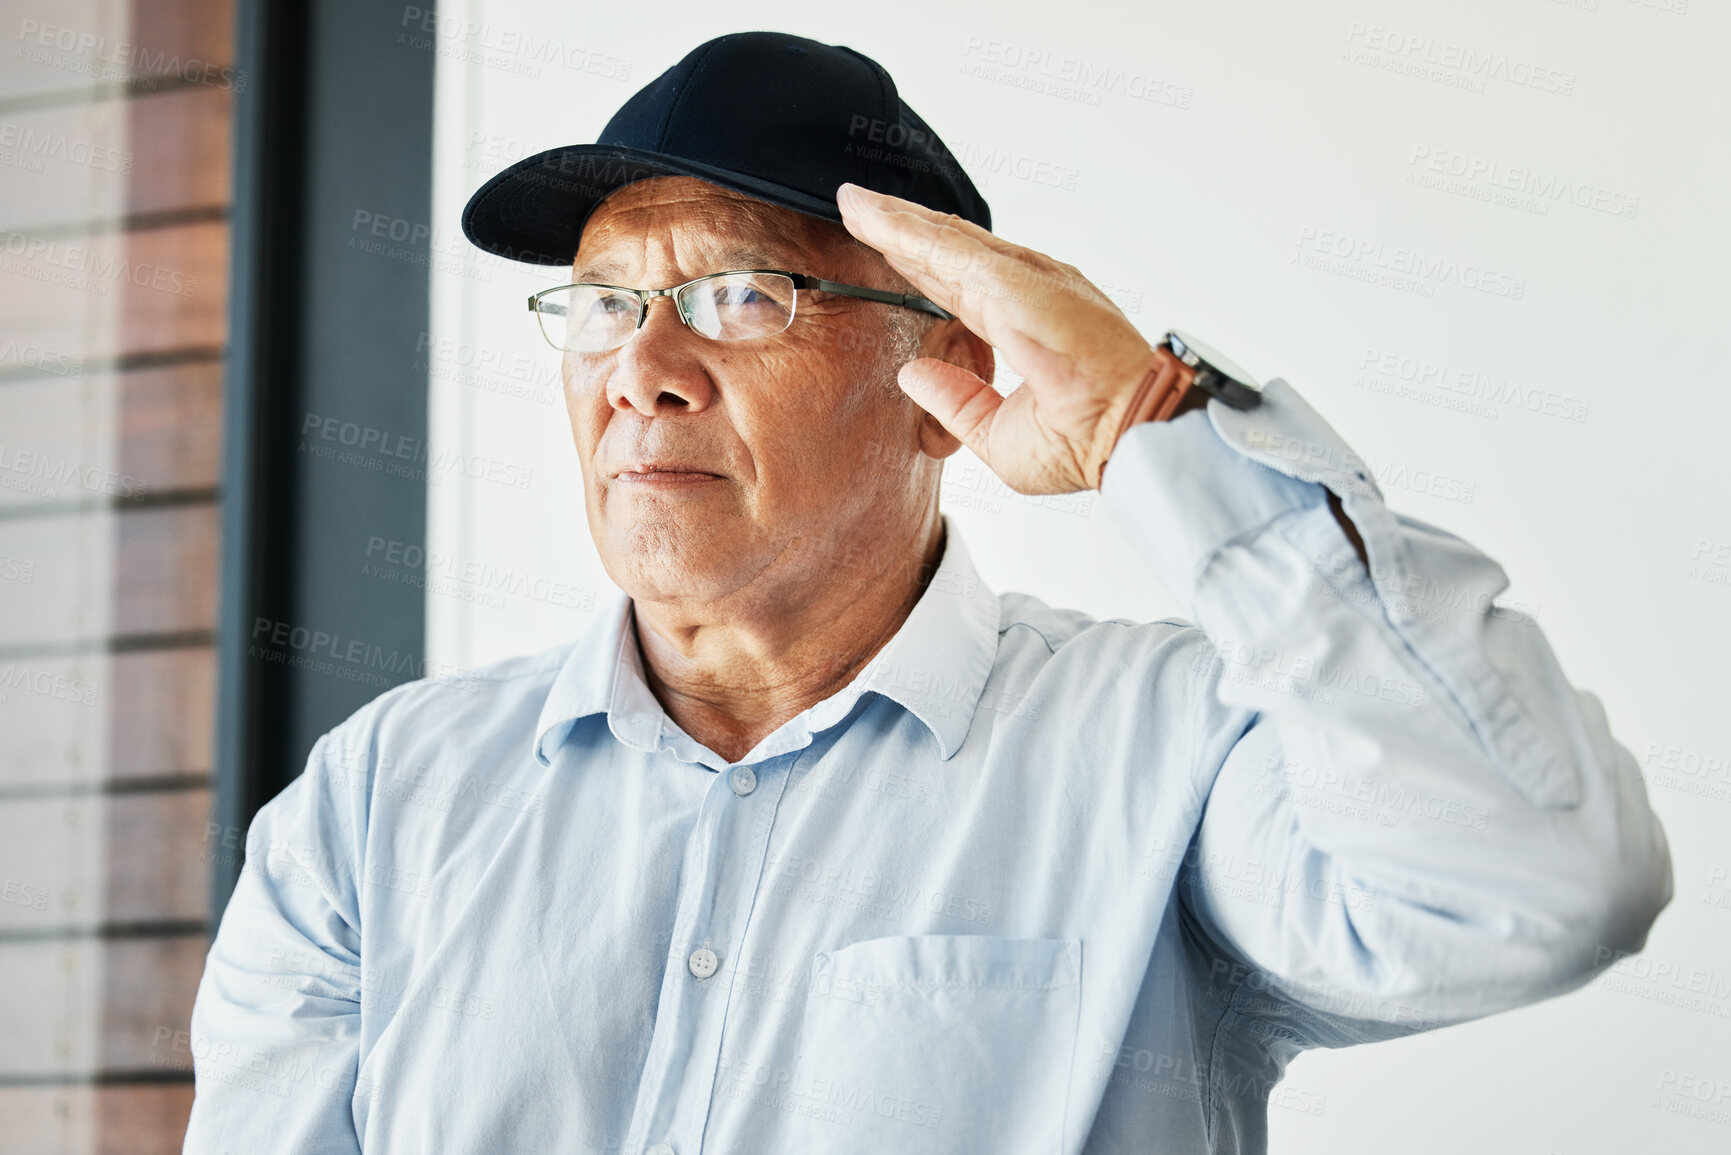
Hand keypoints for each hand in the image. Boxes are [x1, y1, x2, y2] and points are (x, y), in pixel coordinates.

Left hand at [836, 182, 1193, 492]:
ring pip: (943, 242)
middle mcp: (1025, 292)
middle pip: (948, 255)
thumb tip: (912, 373)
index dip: (920, 270)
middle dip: (902, 233)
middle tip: (858, 209)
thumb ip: (955, 400)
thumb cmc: (1083, 441)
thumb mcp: (996, 432)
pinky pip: (943, 248)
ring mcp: (1021, 280)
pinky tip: (869, 214)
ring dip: (895, 221)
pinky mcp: (1011, 279)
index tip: (885, 253)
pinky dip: (903, 229)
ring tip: (854, 203)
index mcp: (1025, 325)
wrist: (1122, 437)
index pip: (959, 289)